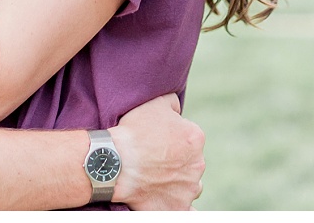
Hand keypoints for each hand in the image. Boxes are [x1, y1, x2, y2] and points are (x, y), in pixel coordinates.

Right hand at [109, 94, 204, 210]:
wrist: (115, 161)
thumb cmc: (133, 131)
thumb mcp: (154, 102)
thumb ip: (173, 103)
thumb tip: (178, 112)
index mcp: (195, 138)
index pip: (189, 137)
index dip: (172, 138)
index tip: (157, 141)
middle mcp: (198, 163)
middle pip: (191, 162)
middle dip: (177, 161)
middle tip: (154, 160)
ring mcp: (189, 188)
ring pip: (190, 185)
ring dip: (180, 182)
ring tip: (158, 179)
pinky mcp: (178, 207)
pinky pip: (188, 212)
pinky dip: (183, 208)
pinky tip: (175, 203)